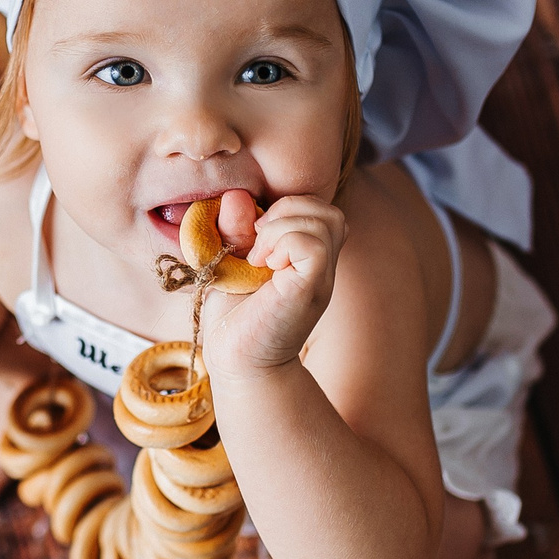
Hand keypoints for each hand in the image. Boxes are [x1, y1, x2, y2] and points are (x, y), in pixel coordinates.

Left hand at [202, 190, 343, 375]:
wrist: (237, 361)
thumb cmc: (235, 318)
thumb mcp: (230, 261)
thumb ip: (234, 229)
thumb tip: (236, 197)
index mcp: (307, 258)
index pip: (318, 210)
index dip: (286, 209)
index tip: (254, 235)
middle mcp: (322, 267)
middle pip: (328, 211)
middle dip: (287, 210)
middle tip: (257, 242)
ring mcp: (321, 278)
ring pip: (326, 220)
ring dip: (282, 227)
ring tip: (259, 257)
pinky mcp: (310, 289)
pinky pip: (313, 244)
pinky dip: (283, 243)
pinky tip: (264, 266)